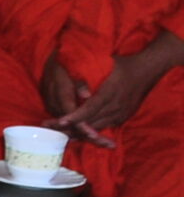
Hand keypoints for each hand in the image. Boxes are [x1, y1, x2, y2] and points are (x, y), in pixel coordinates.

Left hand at [44, 36, 183, 146]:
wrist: (145, 71)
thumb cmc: (120, 65)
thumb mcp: (103, 65)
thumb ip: (88, 78)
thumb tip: (75, 91)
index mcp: (109, 93)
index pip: (90, 108)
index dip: (75, 116)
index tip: (61, 121)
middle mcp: (116, 106)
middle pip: (92, 121)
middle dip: (70, 126)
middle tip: (50, 127)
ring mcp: (121, 113)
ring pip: (98, 126)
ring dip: (79, 130)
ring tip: (59, 131)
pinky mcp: (123, 117)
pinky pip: (105, 126)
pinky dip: (90, 129)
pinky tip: (76, 131)